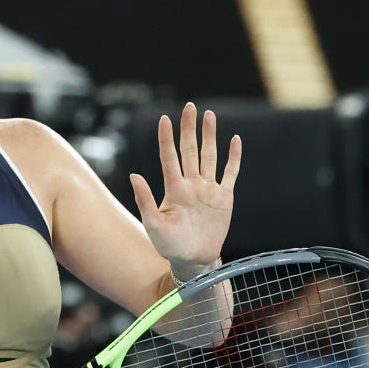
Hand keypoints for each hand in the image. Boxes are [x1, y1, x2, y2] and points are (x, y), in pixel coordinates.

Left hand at [129, 102, 241, 274]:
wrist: (193, 261)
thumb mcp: (153, 224)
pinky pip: (230, 173)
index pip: (170, 157)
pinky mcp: (224, 198)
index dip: (167, 138)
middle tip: (190, 107)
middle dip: (190, 129)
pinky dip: (233, 158)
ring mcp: (208, 190)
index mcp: (174, 189)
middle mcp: (191, 184)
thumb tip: (134, 175)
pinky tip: (234, 140)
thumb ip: (145, 199)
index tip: (164, 119)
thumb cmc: (169, 245)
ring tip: (210, 115)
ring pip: (210, 156)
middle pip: (190, 150)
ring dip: (210, 136)